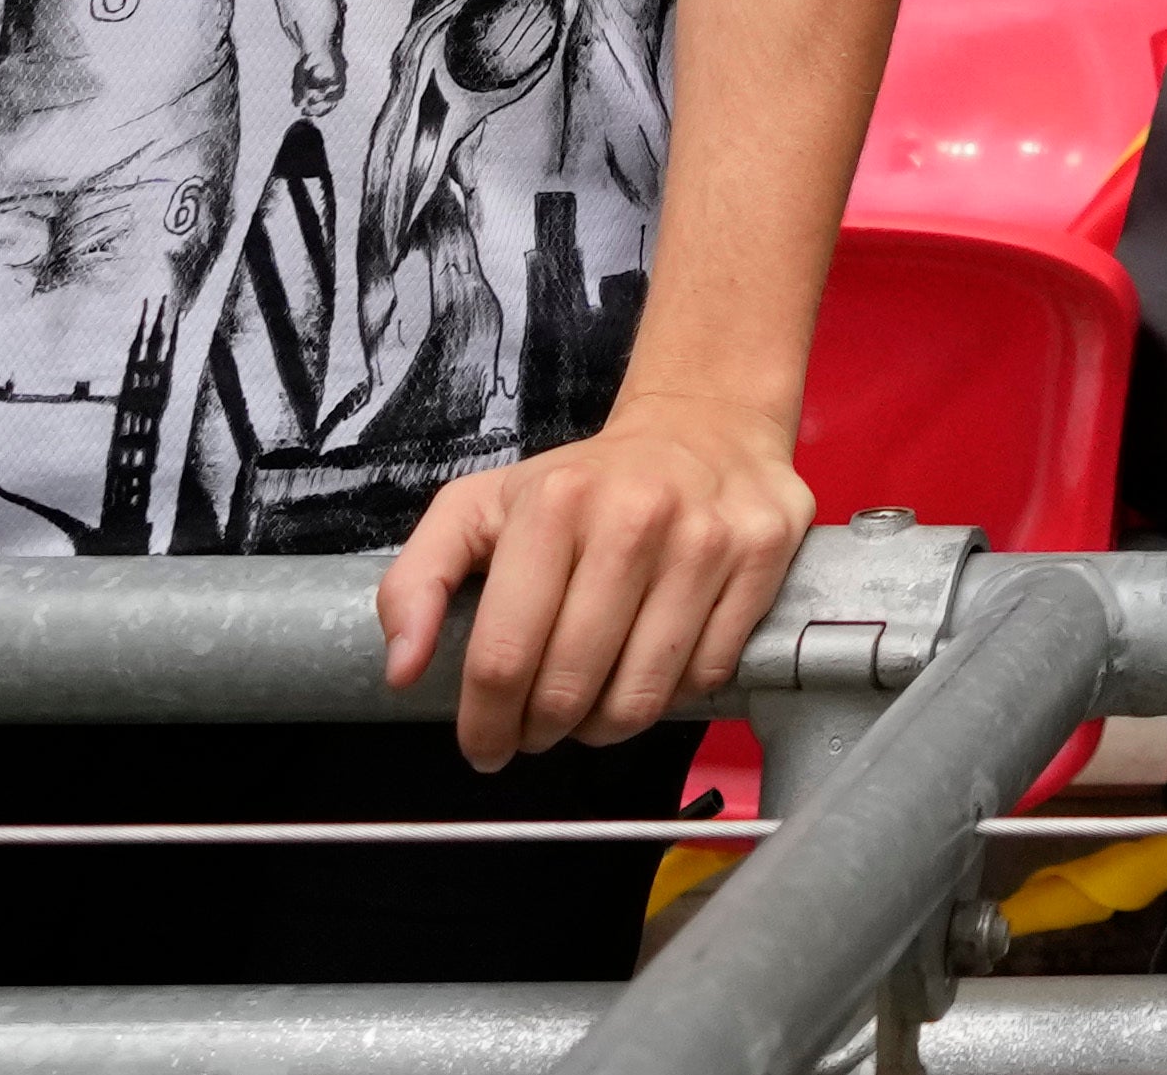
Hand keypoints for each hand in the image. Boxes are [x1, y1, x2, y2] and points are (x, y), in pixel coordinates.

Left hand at [370, 394, 816, 764]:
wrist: (707, 423)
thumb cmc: (585, 480)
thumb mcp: (481, 506)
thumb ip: (417, 581)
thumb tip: (403, 669)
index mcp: (554, 504)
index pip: (503, 655)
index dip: (486, 723)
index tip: (485, 745)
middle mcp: (635, 516)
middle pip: (569, 686)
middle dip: (542, 729)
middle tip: (537, 728)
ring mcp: (707, 538)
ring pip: (641, 694)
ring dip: (604, 726)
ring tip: (590, 709)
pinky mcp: (764, 555)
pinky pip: (707, 675)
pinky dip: (671, 695)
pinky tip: (650, 670)